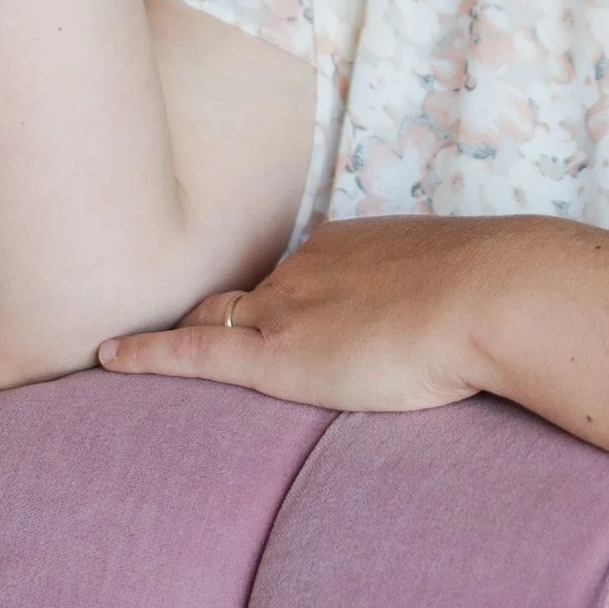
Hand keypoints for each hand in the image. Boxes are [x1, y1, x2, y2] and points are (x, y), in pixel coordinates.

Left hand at [96, 216, 523, 412]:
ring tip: (124, 349)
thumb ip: (438, 304)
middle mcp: (306, 267)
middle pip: (241, 293)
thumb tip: (457, 329)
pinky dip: (145, 356)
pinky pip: (191, 354)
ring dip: (177, 333)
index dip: (272, 298)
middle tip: (172, 322)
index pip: (293, 275)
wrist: (496, 294)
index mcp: (348, 246)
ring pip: (213, 319)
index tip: (262, 313)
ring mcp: (288, 306)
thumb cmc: (502, 295)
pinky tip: (106, 361)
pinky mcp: (277, 354)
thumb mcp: (463, 287)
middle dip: (207, 309)